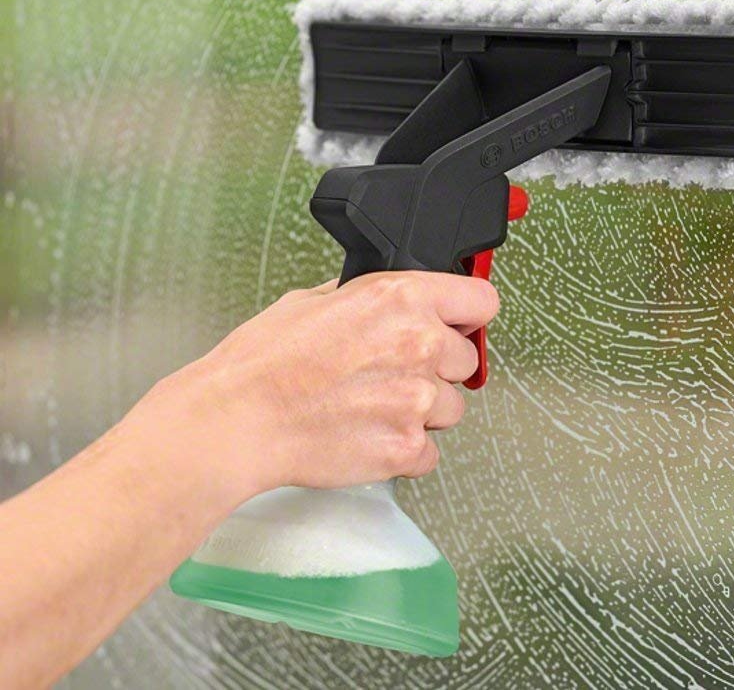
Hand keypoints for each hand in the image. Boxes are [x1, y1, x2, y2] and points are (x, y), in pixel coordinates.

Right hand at [133, 272, 498, 502]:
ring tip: (373, 408)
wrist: (236, 420)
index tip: (459, 326)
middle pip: (467, 360)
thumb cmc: (263, 361)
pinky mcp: (406, 447)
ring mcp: (417, 398)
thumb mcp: (314, 300)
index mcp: (402, 297)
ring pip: (452, 409)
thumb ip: (366, 299)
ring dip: (423, 411)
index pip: (481, 300)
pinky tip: (368, 436)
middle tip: (393, 374)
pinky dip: (405, 451)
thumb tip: (384, 301)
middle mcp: (420, 343)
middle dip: (438, 368)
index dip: (468, 316)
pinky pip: (429, 452)